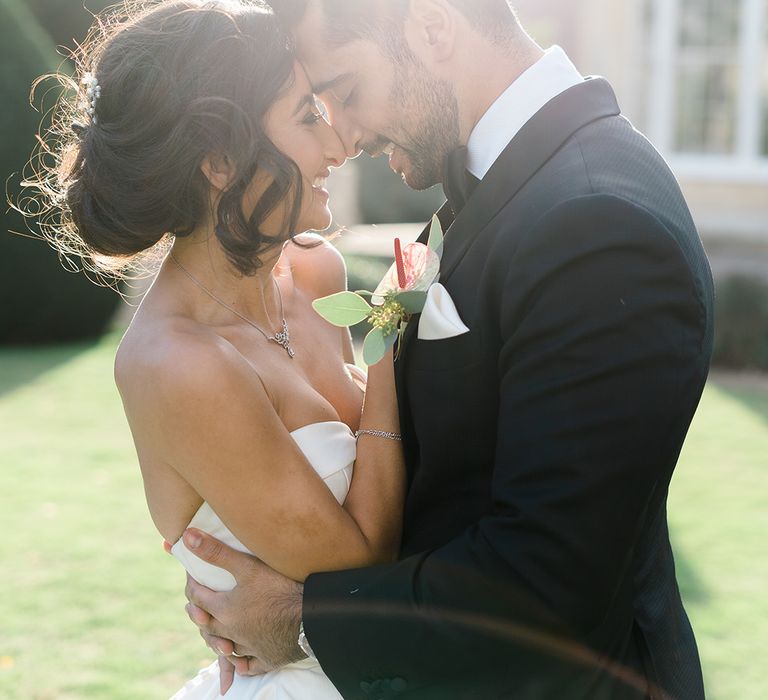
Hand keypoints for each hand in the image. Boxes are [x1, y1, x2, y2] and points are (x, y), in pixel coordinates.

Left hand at [182, 528, 305, 672]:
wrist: (311, 617)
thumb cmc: (279, 590)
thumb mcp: (248, 566)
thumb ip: (217, 553)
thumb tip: (188, 537)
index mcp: (224, 610)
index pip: (198, 597)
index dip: (192, 584)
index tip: (191, 576)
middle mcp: (232, 632)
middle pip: (207, 625)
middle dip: (200, 614)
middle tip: (196, 607)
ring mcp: (250, 647)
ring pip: (226, 647)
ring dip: (217, 640)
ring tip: (215, 634)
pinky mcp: (268, 657)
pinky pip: (249, 665)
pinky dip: (242, 663)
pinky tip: (240, 662)